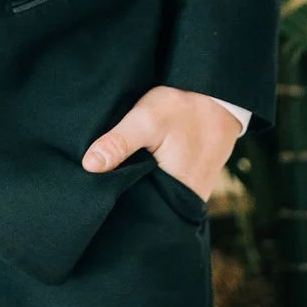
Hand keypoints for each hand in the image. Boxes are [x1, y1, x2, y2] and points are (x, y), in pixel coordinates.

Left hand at [81, 85, 241, 200]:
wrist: (218, 93)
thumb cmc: (185, 108)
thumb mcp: (147, 120)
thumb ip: (118, 143)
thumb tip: (88, 166)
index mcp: (177, 197)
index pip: (137, 212)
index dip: (114, 203)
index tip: (92, 192)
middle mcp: (183, 200)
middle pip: (143, 204)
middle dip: (122, 194)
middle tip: (95, 180)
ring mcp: (187, 190)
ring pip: (151, 192)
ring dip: (134, 182)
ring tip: (109, 170)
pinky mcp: (186, 178)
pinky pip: (160, 182)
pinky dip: (146, 174)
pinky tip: (131, 161)